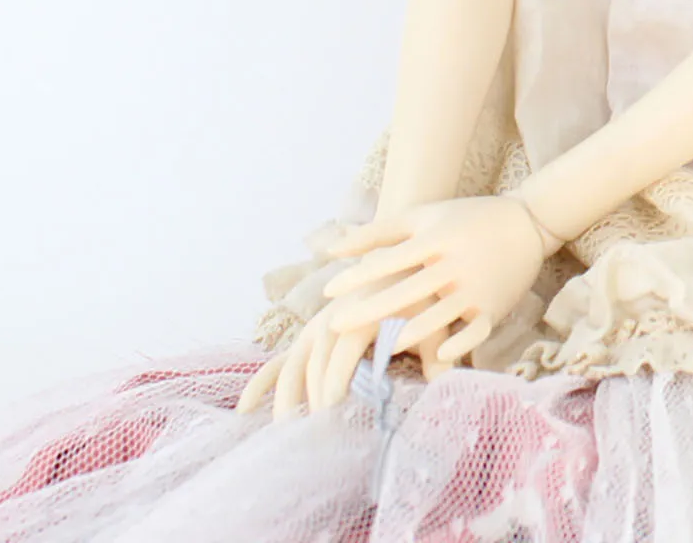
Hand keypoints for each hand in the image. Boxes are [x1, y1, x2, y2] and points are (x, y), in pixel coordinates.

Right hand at [234, 267, 453, 417]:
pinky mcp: (311, 334)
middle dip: (313, 400)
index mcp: (362, 313)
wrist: (403, 255)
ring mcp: (318, 326)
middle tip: (313, 438)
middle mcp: (333, 318)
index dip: (334, 386)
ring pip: (294, 363)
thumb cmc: (423, 292)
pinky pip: (283, 359)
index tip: (330, 417)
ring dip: (286, 396)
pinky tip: (246, 408)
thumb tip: (446, 387)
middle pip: (315, 363)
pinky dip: (263, 380)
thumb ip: (439, 354)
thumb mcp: (435, 319)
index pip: (342, 355)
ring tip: (282, 431)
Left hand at [319, 194, 552, 366]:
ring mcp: (475, 289)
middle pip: (406, 292)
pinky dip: (455, 348)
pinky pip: (472, 334)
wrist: (527, 224)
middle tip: (334, 325)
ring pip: (437, 317)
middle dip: (369, 310)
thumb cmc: (465, 219)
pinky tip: (435, 361)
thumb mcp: (424, 216)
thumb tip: (331, 250)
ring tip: (376, 349)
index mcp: (436, 239)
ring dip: (406, 335)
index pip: (390, 259)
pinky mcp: (492, 310)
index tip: (327, 291)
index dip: (357, 276)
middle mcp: (454, 265)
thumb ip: (378, 232)